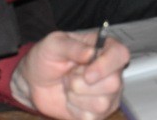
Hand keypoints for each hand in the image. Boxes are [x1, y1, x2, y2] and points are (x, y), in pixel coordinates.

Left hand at [11, 30, 128, 119]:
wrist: (35, 81)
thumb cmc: (47, 58)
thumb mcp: (54, 44)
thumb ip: (72, 47)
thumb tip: (90, 53)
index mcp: (104, 48)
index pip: (120, 54)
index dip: (106, 65)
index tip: (87, 73)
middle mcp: (111, 71)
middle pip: (113, 83)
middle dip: (82, 83)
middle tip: (70, 75)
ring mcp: (107, 94)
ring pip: (102, 103)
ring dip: (76, 96)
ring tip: (69, 86)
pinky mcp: (99, 112)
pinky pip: (92, 117)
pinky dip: (75, 110)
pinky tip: (71, 100)